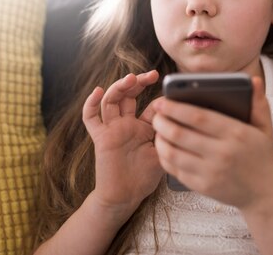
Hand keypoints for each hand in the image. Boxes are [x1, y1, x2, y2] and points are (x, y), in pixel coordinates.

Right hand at [82, 71, 163, 217]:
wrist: (124, 197)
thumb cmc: (143, 178)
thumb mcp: (162, 154)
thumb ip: (168, 137)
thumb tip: (181, 120)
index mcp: (142, 127)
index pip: (151, 105)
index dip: (160, 97)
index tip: (172, 92)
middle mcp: (126, 124)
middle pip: (129, 96)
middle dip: (139, 82)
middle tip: (151, 75)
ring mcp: (112, 129)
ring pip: (111, 101)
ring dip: (119, 87)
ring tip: (130, 79)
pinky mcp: (100, 137)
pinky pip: (91, 118)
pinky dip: (91, 103)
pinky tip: (97, 91)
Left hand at [152, 76, 272, 208]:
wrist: (265, 193)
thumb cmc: (262, 154)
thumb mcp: (265, 127)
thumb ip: (258, 103)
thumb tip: (253, 79)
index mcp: (236, 134)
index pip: (199, 117)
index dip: (176, 108)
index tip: (162, 101)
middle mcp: (222, 154)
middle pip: (181, 134)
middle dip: (162, 122)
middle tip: (154, 114)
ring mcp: (211, 173)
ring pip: (174, 154)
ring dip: (160, 140)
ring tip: (157, 130)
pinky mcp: (203, 187)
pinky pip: (176, 171)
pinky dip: (165, 158)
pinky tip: (164, 148)